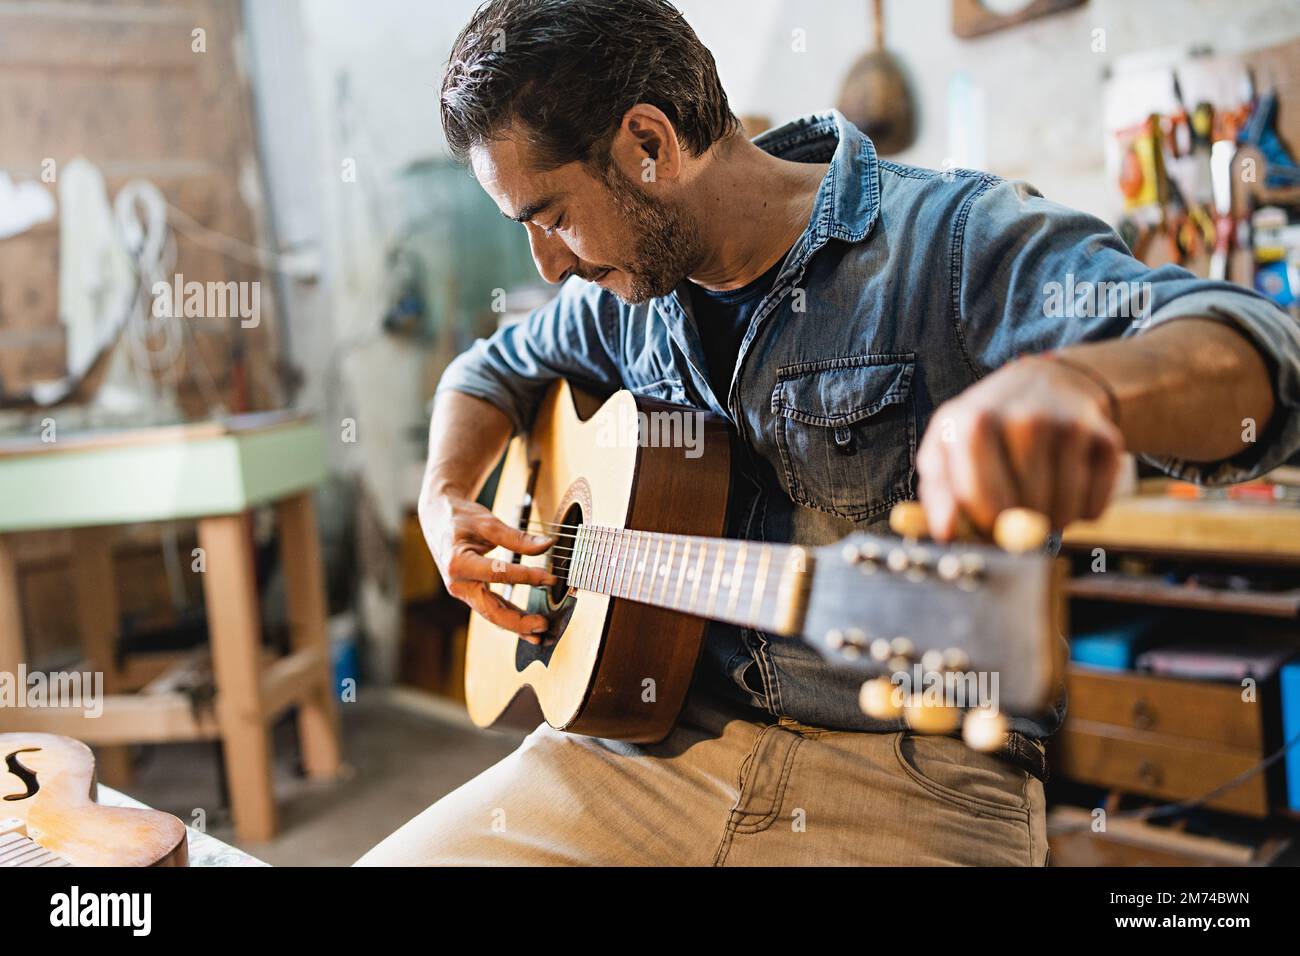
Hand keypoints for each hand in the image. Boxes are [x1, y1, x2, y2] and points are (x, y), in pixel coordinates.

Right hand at [418, 487, 556, 642]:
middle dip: (519, 621)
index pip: (498, 574)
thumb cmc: (459, 517)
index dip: (527, 577)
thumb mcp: (488, 523)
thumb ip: (517, 538)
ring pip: (491, 614)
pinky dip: (509, 616)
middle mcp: (457, 583)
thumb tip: (547, 545)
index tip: (551, 578)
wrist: (437, 517)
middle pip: (491, 609)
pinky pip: (490, 608)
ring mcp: (462, 591)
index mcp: (458, 563)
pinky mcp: (469, 593)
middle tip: (544, 625)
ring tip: (540, 633)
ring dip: (516, 626)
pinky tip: (526, 625)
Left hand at [916, 356, 1124, 539]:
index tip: (986, 528)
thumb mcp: (947, 446)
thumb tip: (947, 533)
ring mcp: (1068, 426)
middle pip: (1022, 512)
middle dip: (1015, 528)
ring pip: (1060, 514)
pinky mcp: (1105, 438)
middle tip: (1013, 511)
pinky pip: (1092, 507)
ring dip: (1050, 521)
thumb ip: (938, 492)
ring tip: (1039, 494)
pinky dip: (1081, 511)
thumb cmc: (987, 428)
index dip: (984, 525)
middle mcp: (1023, 418)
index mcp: (972, 421)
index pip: (980, 498)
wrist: (1049, 385)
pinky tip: (1067, 484)